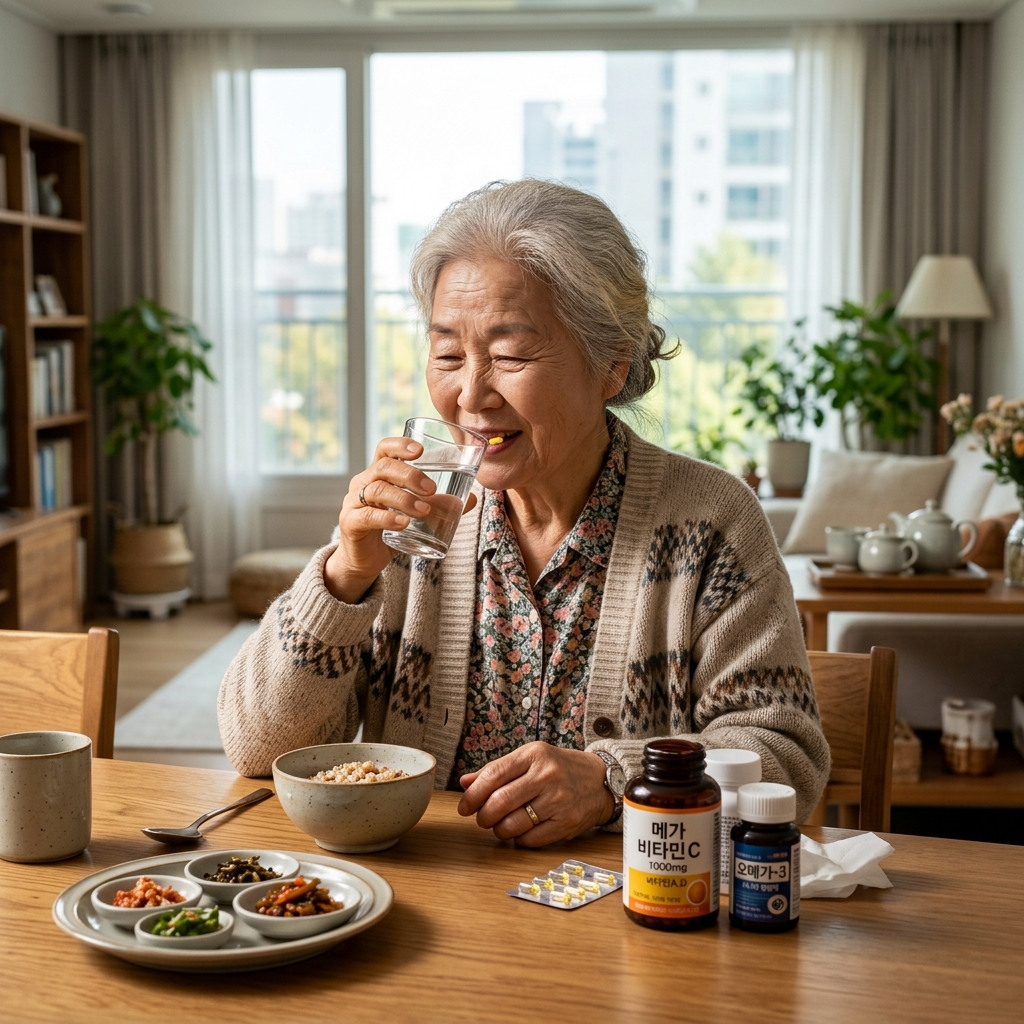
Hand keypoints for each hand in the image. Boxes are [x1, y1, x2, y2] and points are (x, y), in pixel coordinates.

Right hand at [324, 437, 476, 603]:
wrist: (366, 561)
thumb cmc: (391, 530)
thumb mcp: (417, 515)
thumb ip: (440, 505)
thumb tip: (471, 499)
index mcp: (378, 474)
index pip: (385, 449)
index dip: (400, 445)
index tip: (420, 451)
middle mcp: (363, 483)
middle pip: (384, 467)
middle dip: (410, 475)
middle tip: (432, 489)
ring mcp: (353, 502)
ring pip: (377, 490)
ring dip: (404, 498)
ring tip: (424, 510)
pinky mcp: (350, 523)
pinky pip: (367, 516)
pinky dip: (387, 518)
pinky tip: (403, 523)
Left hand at [457, 742, 613, 846]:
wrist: (600, 780)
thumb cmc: (558, 768)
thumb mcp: (529, 759)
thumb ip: (497, 770)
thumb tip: (465, 783)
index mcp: (533, 755)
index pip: (493, 775)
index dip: (473, 795)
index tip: (464, 806)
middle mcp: (546, 775)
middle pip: (499, 802)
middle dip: (483, 816)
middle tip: (481, 819)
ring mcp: (558, 800)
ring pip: (512, 824)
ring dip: (499, 830)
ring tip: (501, 825)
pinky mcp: (566, 823)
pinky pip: (530, 839)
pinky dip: (519, 839)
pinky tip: (521, 831)